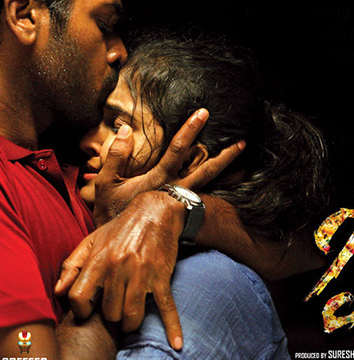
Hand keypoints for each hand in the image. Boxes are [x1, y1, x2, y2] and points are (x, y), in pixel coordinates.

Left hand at [56, 191, 185, 349]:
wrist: (156, 210)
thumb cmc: (121, 229)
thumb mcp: (92, 240)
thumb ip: (72, 265)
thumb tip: (57, 291)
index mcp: (98, 260)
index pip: (78, 297)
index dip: (81, 309)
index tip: (88, 309)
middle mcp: (118, 268)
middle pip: (108, 312)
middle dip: (111, 316)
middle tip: (115, 308)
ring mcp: (141, 274)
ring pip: (131, 315)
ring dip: (130, 323)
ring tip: (129, 319)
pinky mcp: (161, 276)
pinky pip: (166, 306)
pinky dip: (172, 326)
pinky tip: (176, 343)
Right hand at [93, 107, 244, 223]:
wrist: (118, 245)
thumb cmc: (111, 214)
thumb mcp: (106, 184)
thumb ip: (115, 156)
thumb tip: (125, 130)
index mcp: (159, 179)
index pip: (178, 150)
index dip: (190, 130)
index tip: (203, 114)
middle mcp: (175, 190)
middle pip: (206, 170)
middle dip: (224, 155)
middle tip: (242, 142)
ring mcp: (181, 202)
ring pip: (209, 183)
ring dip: (226, 170)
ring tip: (241, 159)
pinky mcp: (183, 212)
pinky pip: (204, 195)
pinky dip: (218, 186)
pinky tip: (232, 179)